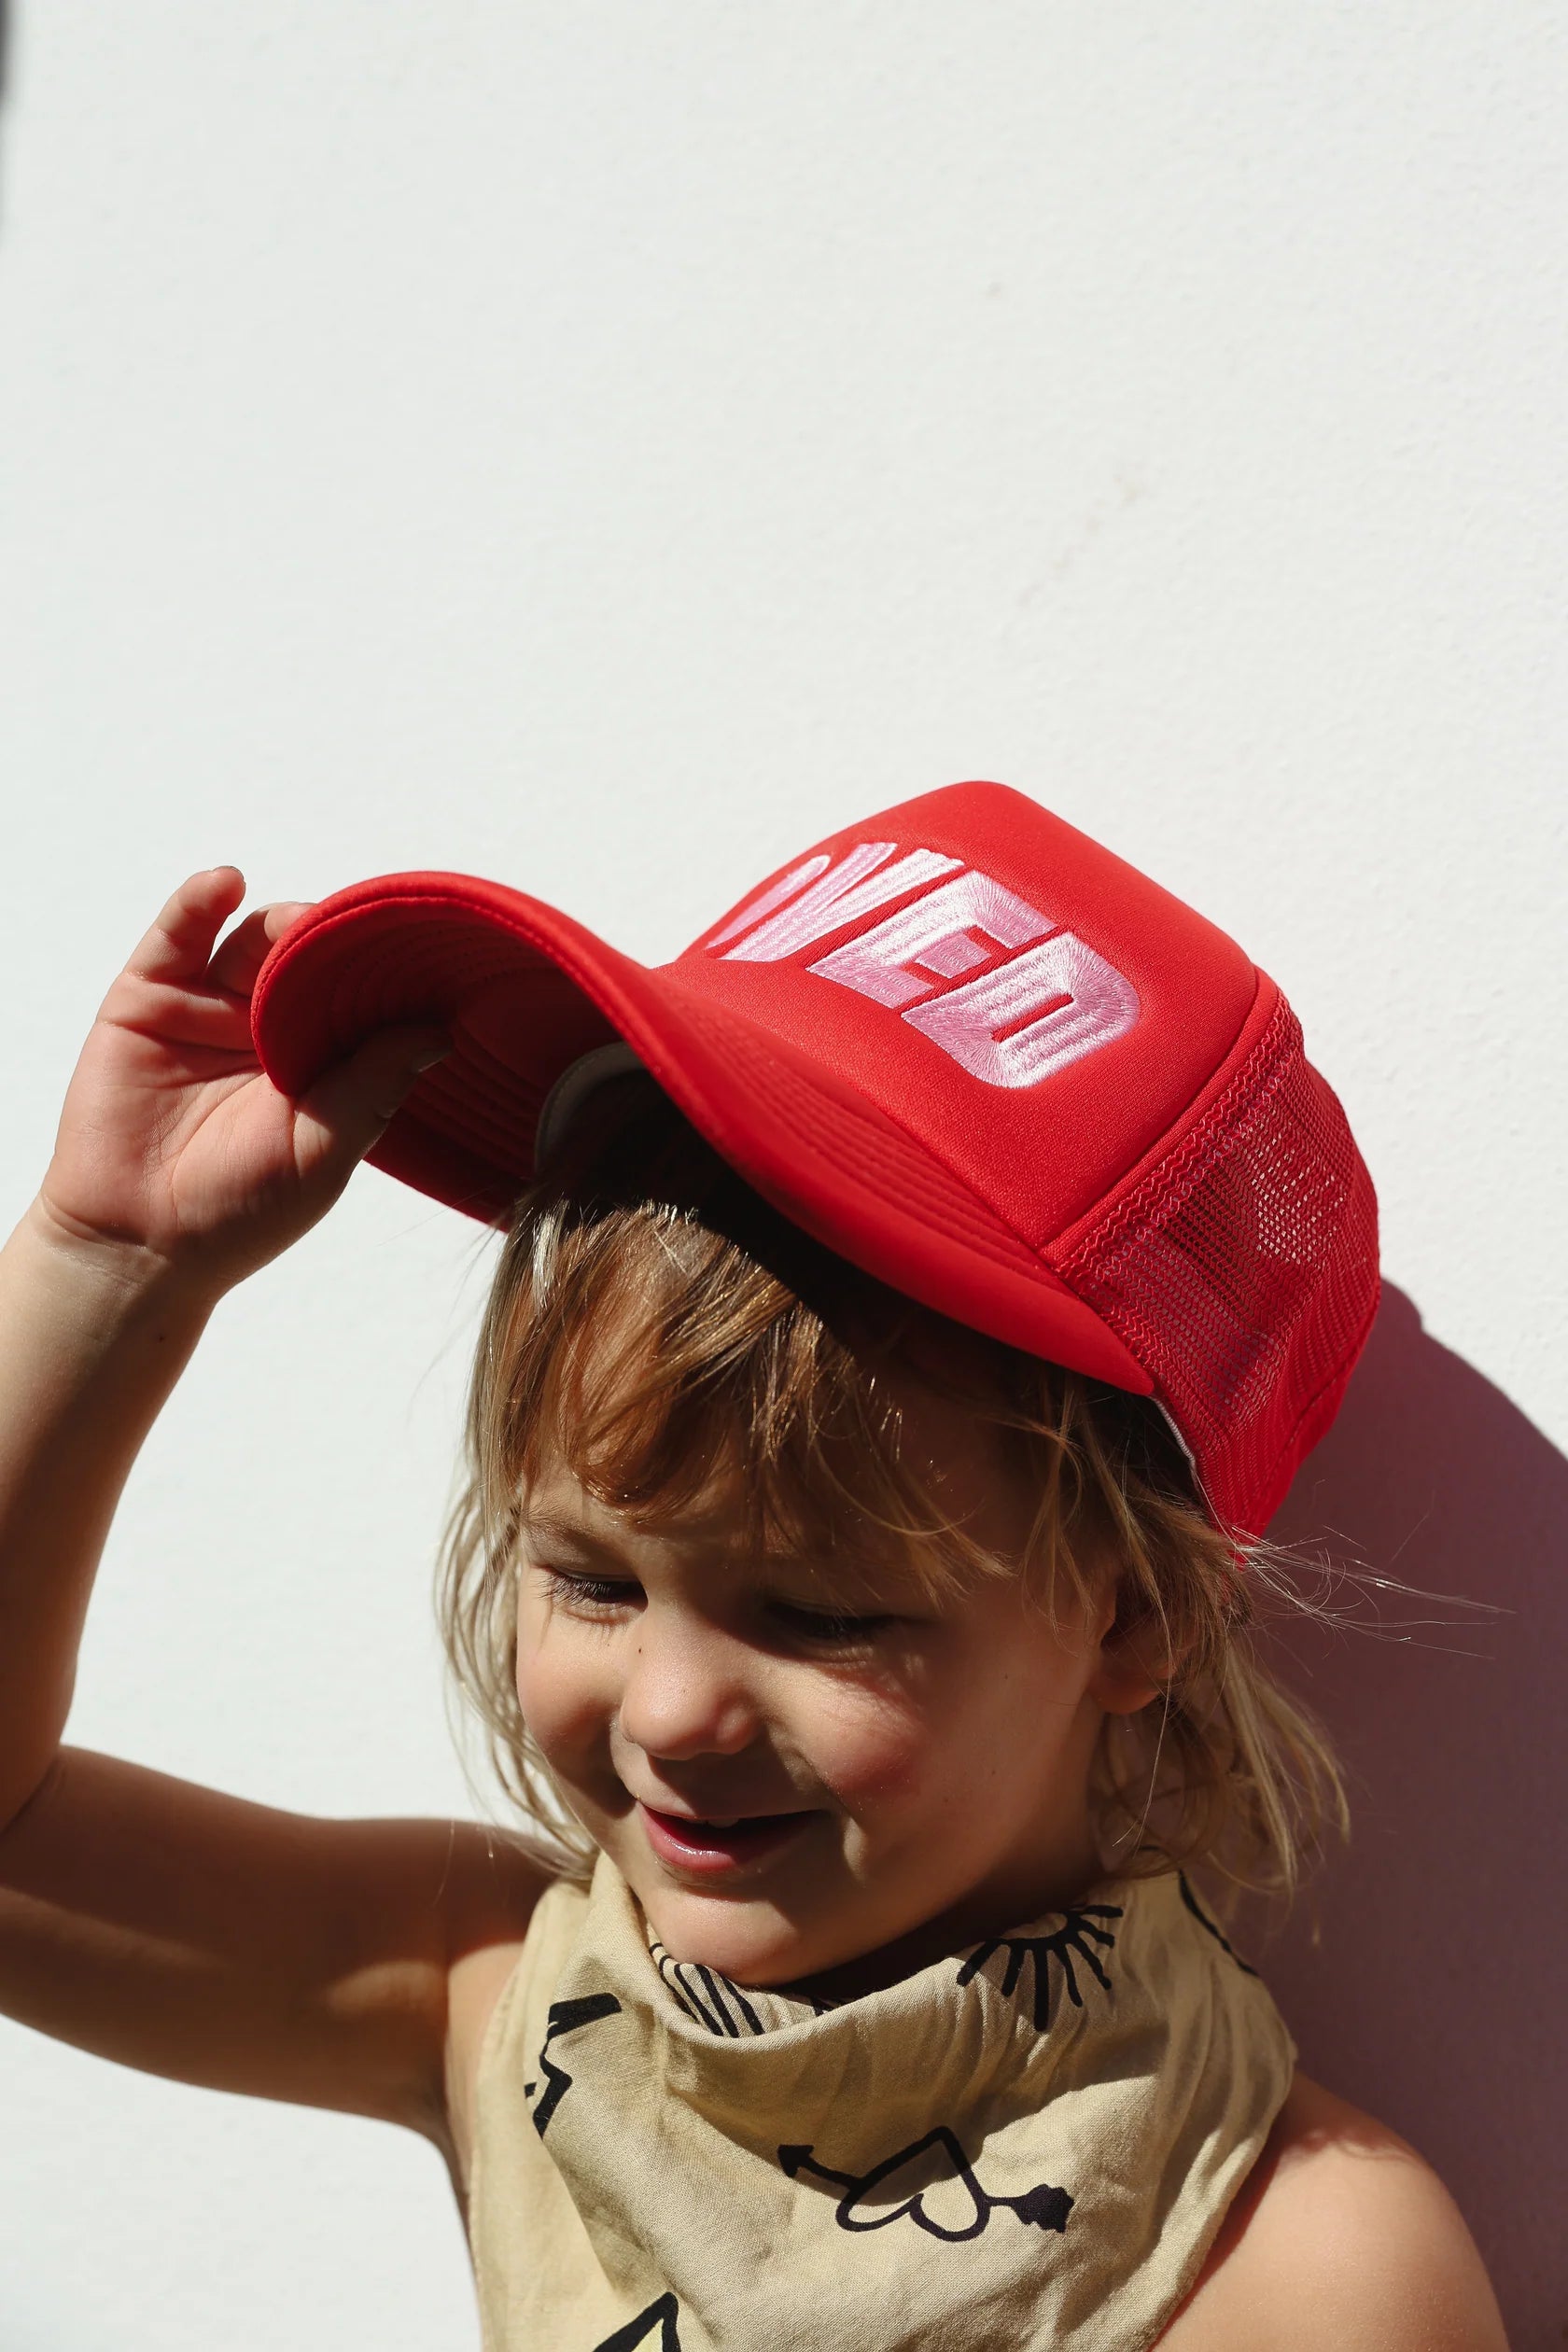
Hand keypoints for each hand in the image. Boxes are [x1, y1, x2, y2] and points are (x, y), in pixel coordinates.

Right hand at [33, 867, 447, 1301]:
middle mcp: (267, 1027)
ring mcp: (208, 1007)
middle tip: (366, 930)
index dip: (386, 970)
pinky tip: (224, 883)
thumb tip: (442, 1029)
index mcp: (320, 1062)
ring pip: (252, 940)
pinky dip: (199, 902)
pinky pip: (177, 937)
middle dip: (338, 941)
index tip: (426, 944)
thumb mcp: (324, 1148)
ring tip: (301, 924)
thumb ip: (375, 1084)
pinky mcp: (148, 998)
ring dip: (281, 921)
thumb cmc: (241, 1211)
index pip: (360, 996)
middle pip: (310, 959)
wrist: (139, 1244)